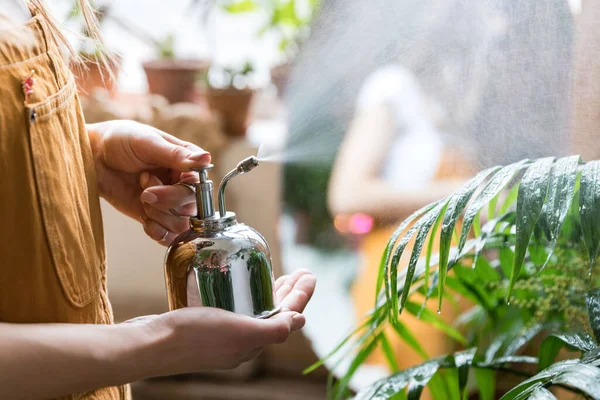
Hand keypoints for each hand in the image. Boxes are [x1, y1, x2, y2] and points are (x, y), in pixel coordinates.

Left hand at [88, 120, 209, 243]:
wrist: (93, 157)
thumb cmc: (120, 141)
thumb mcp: (148, 142)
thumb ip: (177, 155)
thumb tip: (207, 159)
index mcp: (187, 164)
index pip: (200, 186)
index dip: (180, 190)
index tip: (156, 179)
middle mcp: (182, 184)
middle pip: (191, 207)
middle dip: (165, 201)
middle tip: (144, 189)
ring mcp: (169, 203)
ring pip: (181, 224)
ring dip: (159, 215)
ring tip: (142, 198)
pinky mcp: (155, 216)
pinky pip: (169, 236)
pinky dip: (157, 232)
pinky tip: (145, 220)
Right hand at [128, 269, 315, 374]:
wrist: (150, 344)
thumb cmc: (192, 336)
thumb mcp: (239, 332)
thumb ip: (273, 330)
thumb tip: (300, 321)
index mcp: (253, 342)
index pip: (287, 316)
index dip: (301, 296)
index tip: (309, 274)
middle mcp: (242, 340)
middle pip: (275, 313)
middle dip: (290, 293)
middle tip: (300, 272)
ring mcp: (224, 335)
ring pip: (256, 311)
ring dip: (271, 293)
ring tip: (280, 276)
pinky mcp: (206, 326)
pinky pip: (235, 309)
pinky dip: (245, 295)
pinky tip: (240, 285)